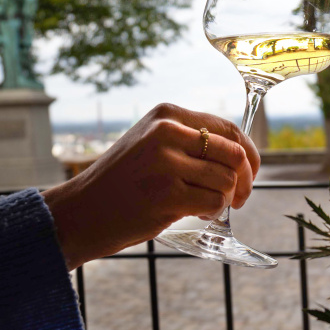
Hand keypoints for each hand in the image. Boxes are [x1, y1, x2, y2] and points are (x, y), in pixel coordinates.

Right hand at [42, 103, 260, 269]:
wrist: (80, 211)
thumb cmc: (121, 183)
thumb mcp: (151, 144)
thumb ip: (189, 141)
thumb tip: (241, 154)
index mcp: (167, 115)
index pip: (229, 129)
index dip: (249, 153)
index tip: (250, 173)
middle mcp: (167, 132)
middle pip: (234, 154)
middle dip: (245, 180)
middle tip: (238, 198)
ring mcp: (166, 163)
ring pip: (226, 181)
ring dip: (224, 199)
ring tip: (206, 207)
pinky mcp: (166, 194)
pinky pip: (214, 202)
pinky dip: (213, 212)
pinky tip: (198, 215)